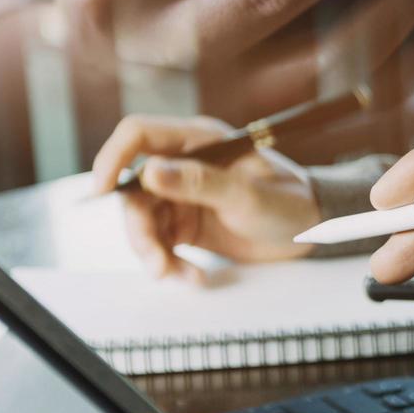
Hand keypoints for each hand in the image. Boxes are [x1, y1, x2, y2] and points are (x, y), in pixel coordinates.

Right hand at [93, 114, 319, 279]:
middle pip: (132, 189)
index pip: (138, 135)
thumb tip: (150, 171)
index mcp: (199, 140)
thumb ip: (200, 183)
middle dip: (139, 229)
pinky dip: (169, 263)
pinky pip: (159, 243)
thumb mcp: (248, 195)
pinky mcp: (185, 224)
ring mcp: (182, 195)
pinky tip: (192, 276)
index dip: (113, 157)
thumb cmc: (290, 201)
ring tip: (179, 276)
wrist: (311, 232)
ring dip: (153, 253)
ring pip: (142, 221)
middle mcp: (184, 164)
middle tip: (157, 263)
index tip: (102, 190)